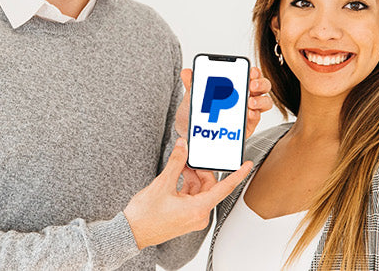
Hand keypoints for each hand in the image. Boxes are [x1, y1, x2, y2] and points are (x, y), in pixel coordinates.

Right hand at [123, 141, 253, 248]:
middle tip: (189, 158)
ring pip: (200, 191)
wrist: (131, 232)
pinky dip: (187, 186)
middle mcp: (199, 215)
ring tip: (179, 166)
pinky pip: (193, 198)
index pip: (224, 188)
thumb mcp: (162, 183)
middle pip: (210, 187)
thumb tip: (183, 146)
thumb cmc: (145, 215)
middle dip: (200, 171)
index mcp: (198, 209)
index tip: (247, 165)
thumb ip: (176, 162)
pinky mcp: (186, 218)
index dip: (237, 175)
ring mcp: (193, 218)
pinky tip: (177, 176)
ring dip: (192, 177)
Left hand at [171, 68, 273, 193]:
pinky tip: (248, 114)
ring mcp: (249, 110)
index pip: (251, 74)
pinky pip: (257, 119)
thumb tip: (186, 72)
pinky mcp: (248, 125)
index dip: (254, 71)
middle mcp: (246, 95)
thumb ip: (192, 83)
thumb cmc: (200, 109)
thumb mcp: (195, 94)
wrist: (193, 130)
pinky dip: (255, 115)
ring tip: (250, 102)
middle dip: (260, 83)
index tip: (251, 71)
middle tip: (251, 85)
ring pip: (264, 102)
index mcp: (236, 84)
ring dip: (260, 101)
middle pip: (263, 86)